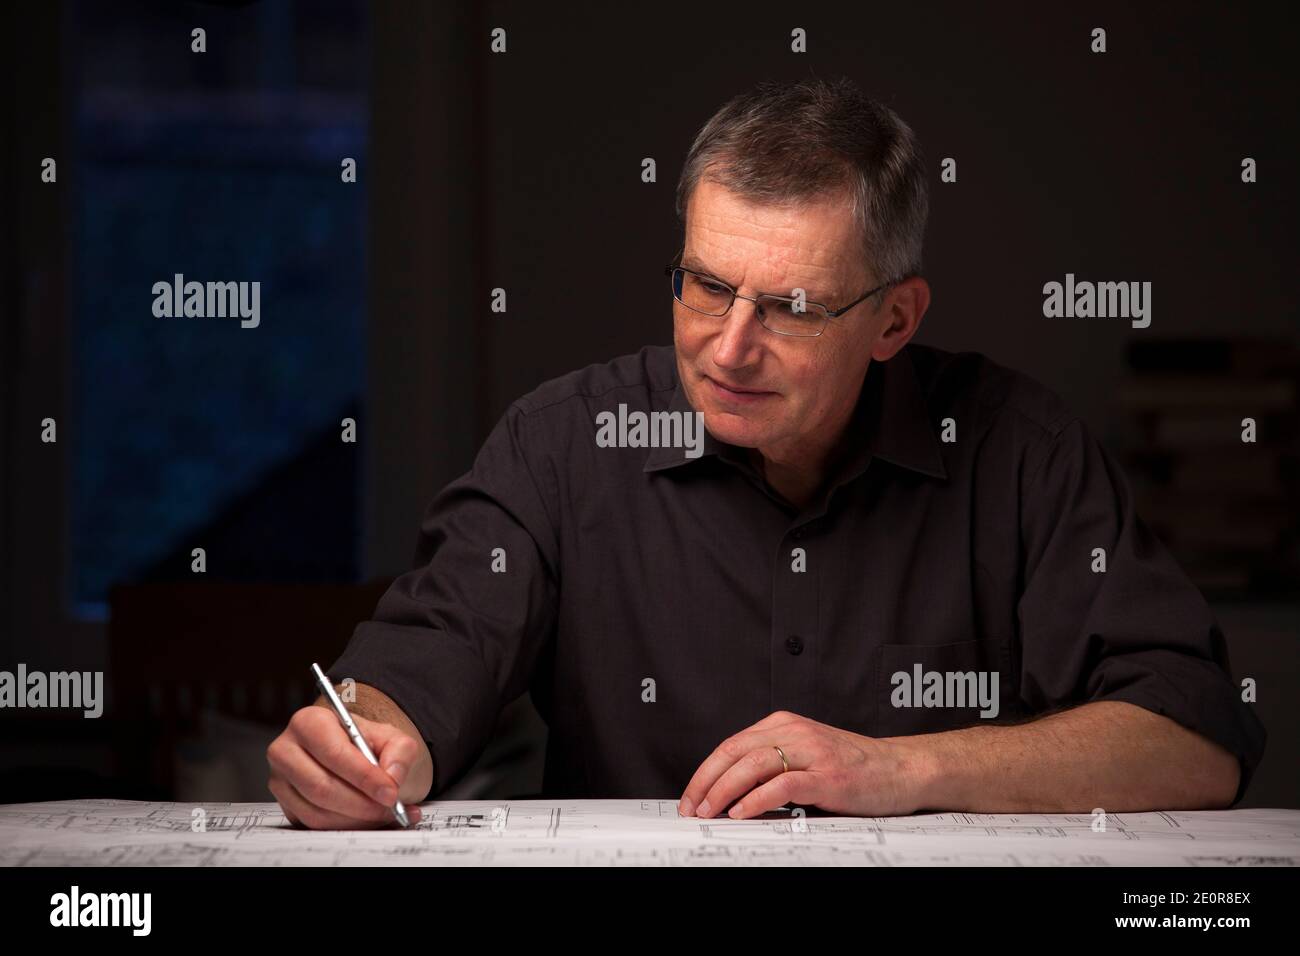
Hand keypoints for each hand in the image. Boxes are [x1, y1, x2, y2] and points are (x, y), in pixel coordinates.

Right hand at [266, 705, 424, 829]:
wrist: (355, 757)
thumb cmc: (367, 744)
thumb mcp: (391, 738)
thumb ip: (399, 751)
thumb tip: (392, 776)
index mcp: (309, 722)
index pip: (334, 753)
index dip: (364, 776)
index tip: (390, 792)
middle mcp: (286, 750)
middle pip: (321, 786)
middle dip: (362, 803)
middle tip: (389, 808)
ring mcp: (281, 781)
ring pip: (317, 811)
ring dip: (356, 819)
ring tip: (385, 814)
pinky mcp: (286, 805)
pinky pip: (314, 825)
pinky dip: (347, 827)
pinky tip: (369, 819)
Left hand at [678, 710, 935, 818]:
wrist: (901, 769)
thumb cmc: (854, 768)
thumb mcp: (805, 756)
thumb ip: (772, 765)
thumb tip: (728, 792)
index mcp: (785, 725)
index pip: (732, 745)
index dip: (705, 771)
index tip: (690, 796)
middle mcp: (795, 732)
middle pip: (735, 752)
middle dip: (706, 781)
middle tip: (692, 807)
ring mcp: (812, 752)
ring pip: (753, 765)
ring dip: (724, 790)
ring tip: (710, 811)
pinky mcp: (828, 776)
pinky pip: (783, 784)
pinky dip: (757, 799)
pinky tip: (742, 812)